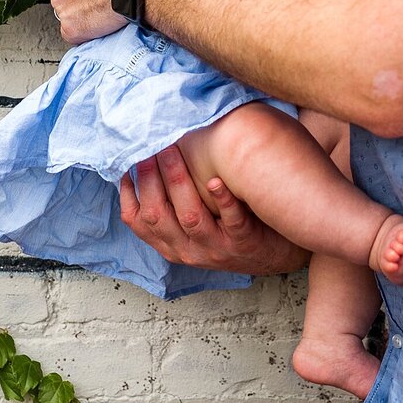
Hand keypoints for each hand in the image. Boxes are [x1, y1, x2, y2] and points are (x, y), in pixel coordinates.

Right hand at [119, 145, 308, 274]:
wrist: (274, 254)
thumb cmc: (228, 229)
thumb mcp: (193, 226)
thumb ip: (171, 204)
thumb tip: (145, 162)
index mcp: (170, 244)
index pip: (138, 221)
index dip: (128, 193)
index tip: (129, 164)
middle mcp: (189, 250)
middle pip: (158, 217)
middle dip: (150, 179)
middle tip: (149, 148)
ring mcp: (217, 248)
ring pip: (191, 217)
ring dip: (179, 182)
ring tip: (172, 151)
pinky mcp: (244, 243)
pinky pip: (232, 221)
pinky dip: (223, 201)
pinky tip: (217, 180)